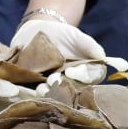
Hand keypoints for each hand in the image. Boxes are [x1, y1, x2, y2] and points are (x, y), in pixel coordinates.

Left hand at [11, 19, 127, 84]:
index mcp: (85, 73)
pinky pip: (35, 95)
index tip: (72, 71)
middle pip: (72, 91)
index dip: (82, 77)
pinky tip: (25, 91)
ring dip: (47, 94)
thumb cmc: (61, 34)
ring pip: (54, 96)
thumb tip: (103, 56)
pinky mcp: (36, 89)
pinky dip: (30, 95)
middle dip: (63, 88)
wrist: (35, 32)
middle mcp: (71, 84)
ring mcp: (54, 89)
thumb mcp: (74, 36)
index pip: (90, 78)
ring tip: (40, 88)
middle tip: (52, 80)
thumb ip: (88, 45)